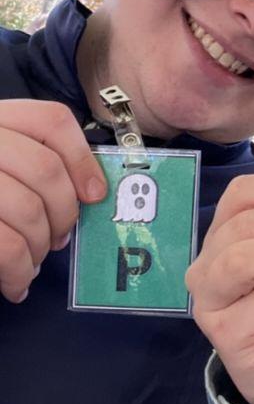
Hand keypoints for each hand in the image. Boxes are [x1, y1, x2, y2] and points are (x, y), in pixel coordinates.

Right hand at [0, 100, 106, 302]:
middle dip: (64, 213)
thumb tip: (91, 193)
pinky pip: (5, 245)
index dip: (82, 159)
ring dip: (39, 246)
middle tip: (59, 238)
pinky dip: (18, 271)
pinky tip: (17, 284)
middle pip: (46, 169)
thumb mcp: (4, 164)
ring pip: (28, 209)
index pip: (51, 120)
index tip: (95, 194)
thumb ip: (37, 165)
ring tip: (33, 262)